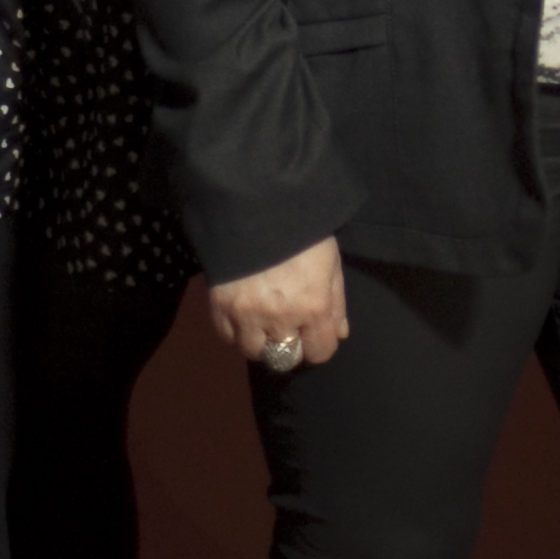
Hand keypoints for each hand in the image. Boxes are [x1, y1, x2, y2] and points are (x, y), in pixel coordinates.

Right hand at [208, 234, 349, 371]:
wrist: (258, 200)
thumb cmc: (303, 229)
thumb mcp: (330, 260)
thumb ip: (336, 301)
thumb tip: (339, 333)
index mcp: (314, 307)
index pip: (319, 352)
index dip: (318, 343)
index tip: (313, 332)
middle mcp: (281, 319)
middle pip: (285, 357)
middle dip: (289, 344)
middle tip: (287, 325)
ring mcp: (248, 314)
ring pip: (254, 351)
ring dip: (260, 339)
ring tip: (262, 320)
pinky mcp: (220, 305)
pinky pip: (226, 335)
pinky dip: (235, 329)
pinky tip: (242, 312)